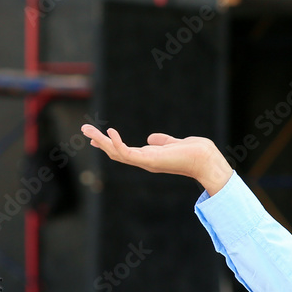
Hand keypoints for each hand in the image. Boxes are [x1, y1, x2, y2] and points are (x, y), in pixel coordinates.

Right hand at [81, 124, 233, 195]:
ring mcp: (146, 162)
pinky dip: (117, 143)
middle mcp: (145, 161)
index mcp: (150, 157)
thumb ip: (162, 142)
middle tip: (84, 129)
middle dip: (100, 141)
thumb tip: (151, 138)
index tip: (96, 137)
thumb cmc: (196, 152)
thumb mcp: (175, 143)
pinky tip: (109, 131)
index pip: (125, 151)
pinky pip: (127, 153)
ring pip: (117, 153)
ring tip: (87, 129)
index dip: (110, 144)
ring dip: (101, 141)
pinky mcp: (149, 160)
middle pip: (116, 152)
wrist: (207, 159)